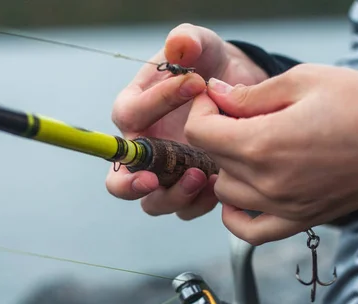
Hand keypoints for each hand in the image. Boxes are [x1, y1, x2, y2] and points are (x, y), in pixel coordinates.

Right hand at [105, 23, 267, 220]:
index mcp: (134, 111)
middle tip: (151, 179)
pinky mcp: (189, 188)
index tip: (196, 84)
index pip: (129, 114)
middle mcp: (143, 148)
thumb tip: (180, 44)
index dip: (157, 102)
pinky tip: (221, 184)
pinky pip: (186, 208)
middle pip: (119, 180)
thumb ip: (188, 41)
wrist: (238, 91)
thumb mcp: (200, 46)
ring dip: (174, 196)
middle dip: (131, 184)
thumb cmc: (208, 66)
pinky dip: (200, 202)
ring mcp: (165, 173)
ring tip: (202, 176)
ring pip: (154, 202)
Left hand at [184, 64, 357, 244]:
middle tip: (242, 115)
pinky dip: (237, 216)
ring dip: (228, 169)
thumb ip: (251, 94)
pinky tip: (245, 194)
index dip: (203, 111)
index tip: (218, 100)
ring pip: (226, 195)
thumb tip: (217, 96)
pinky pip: (250, 233)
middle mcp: (268, 183)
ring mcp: (284, 208)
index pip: (200, 133)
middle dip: (218, 133)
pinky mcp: (302, 220)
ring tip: (251, 148)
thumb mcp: (303, 81)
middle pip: (213, 162)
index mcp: (263, 144)